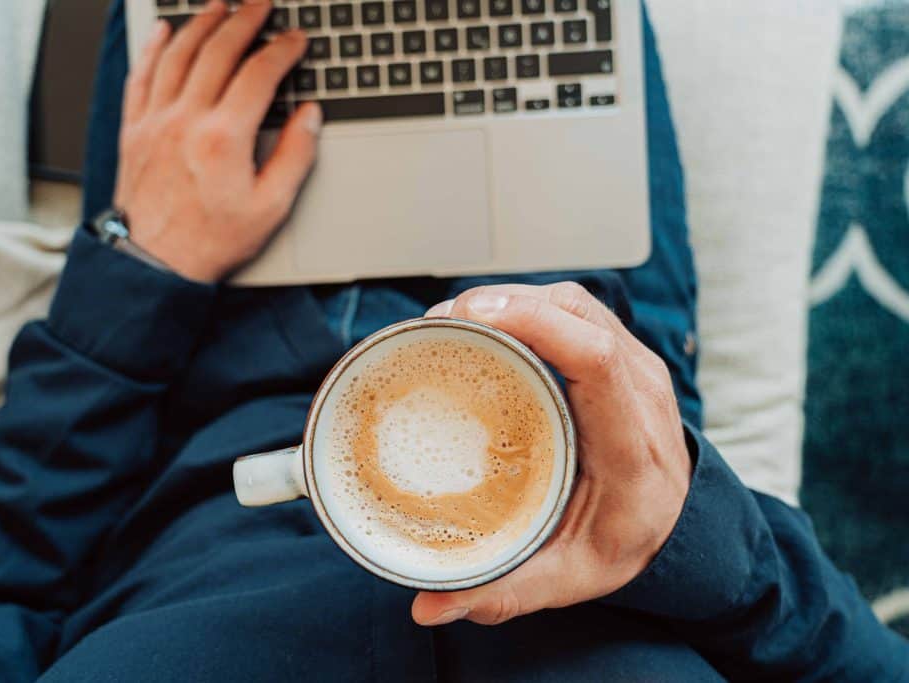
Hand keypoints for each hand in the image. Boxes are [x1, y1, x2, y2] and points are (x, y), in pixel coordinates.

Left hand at [113, 1, 321, 281]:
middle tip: (260, 5)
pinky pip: (142, 75)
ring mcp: (155, 121)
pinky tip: (165, 32)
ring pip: (178, 54)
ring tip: (219, 6)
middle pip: (217, 51)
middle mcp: (186, 119)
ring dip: (201, 23)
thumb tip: (309, 116)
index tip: (295, 39)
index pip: (258, 74)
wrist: (155, 263)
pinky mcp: (134, 130)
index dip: (281, 50)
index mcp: (224, 137)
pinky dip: (154, 48)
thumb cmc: (211, 240)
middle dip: (244, 20)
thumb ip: (294, 156)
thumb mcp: (270, 207)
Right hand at [412, 283, 692, 626]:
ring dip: (511, 298)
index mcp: (632, 445)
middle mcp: (641, 393)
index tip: (472, 317)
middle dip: (504, 302)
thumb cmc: (626, 541)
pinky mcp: (619, 354)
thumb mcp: (571, 576)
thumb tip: (427, 607)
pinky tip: (486, 322)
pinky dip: (525, 305)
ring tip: (453, 318)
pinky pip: (573, 310)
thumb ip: (504, 591)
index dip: (535, 325)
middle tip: (438, 322)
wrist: (679, 520)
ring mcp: (634, 365)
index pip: (596, 362)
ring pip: (574, 303)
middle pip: (578, 315)